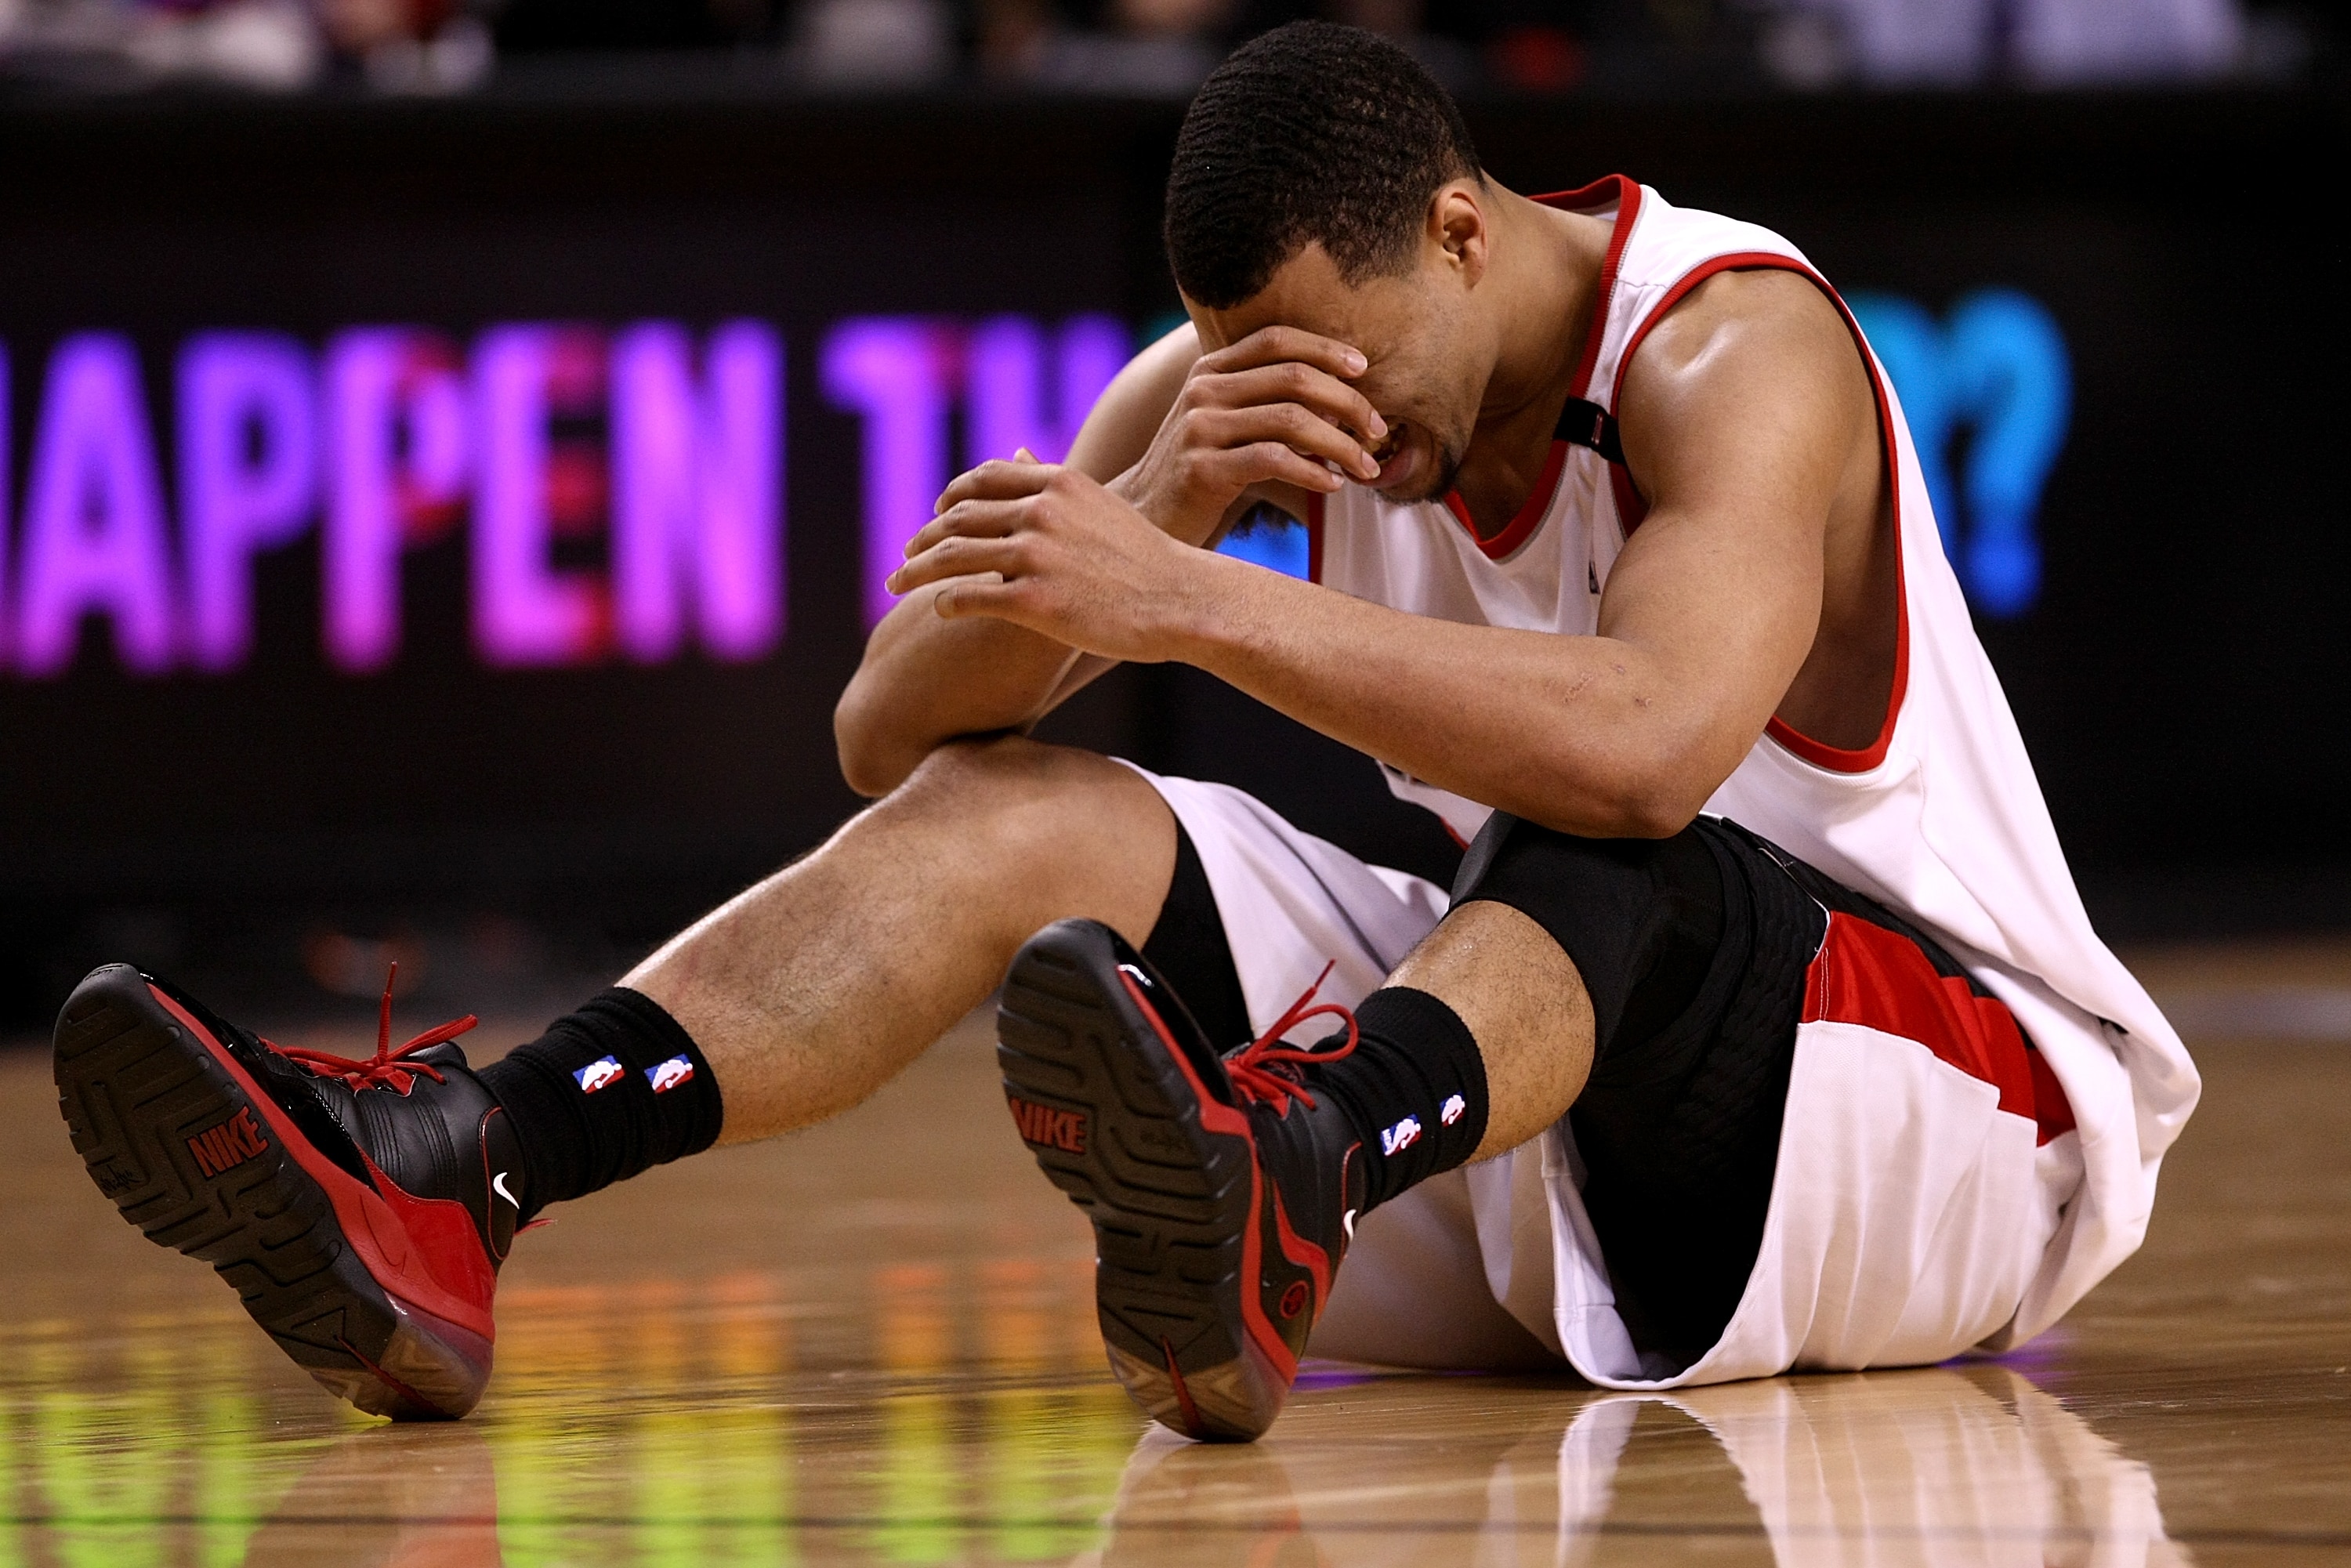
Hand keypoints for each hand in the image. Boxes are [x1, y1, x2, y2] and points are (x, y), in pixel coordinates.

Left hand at [887, 455, 1226, 663]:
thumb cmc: (1146, 559)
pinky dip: (945, 602)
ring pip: (951, 556)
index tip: (935, 517)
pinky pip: (967, 596)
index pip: (982, 479)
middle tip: (905, 556)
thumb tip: (1020, 450)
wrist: (1182, 600)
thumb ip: (1054, 482)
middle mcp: (1041, 511)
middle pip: (958, 517)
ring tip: (899, 584)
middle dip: (923, 538)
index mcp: (1057, 482)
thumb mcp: (1101, 504)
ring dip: (916, 570)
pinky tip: (939, 611)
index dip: (949, 497)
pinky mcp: (1033, 600)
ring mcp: (1036, 555)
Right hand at [1113, 326, 1387, 543]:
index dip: (1325, 349)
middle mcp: (1203, 391)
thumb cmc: (1198, 472)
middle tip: (1378, 430)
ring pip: (1291, 420)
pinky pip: (1274, 460)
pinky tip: (1332, 485)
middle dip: (1348, 402)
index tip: (1363, 370)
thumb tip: (1339, 404)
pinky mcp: (1201, 469)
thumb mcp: (1224, 426)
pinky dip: (1313, 473)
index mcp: (1210, 372)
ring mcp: (1199, 428)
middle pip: (1294, 377)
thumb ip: (1265, 404)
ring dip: (1341, 444)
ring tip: (1366, 467)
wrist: (1143, 518)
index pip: (1276, 340)